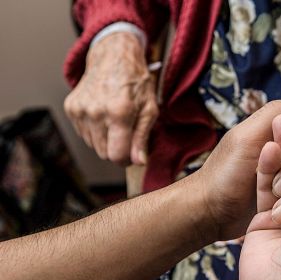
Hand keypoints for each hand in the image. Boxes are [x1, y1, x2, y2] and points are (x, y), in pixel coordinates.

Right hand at [64, 32, 157, 164]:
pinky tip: (103, 114)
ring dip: (105, 139)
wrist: (113, 56)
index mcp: (119, 112)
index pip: (116, 155)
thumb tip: (139, 162)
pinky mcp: (71, 108)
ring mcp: (80, 110)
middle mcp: (96, 112)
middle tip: (127, 132)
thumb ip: (142, 137)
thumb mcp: (149, 108)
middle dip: (117, 149)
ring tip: (116, 120)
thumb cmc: (135, 82)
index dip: (126, 159)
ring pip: (93, 145)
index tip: (132, 155)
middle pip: (104, 153)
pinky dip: (94, 130)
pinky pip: (83, 133)